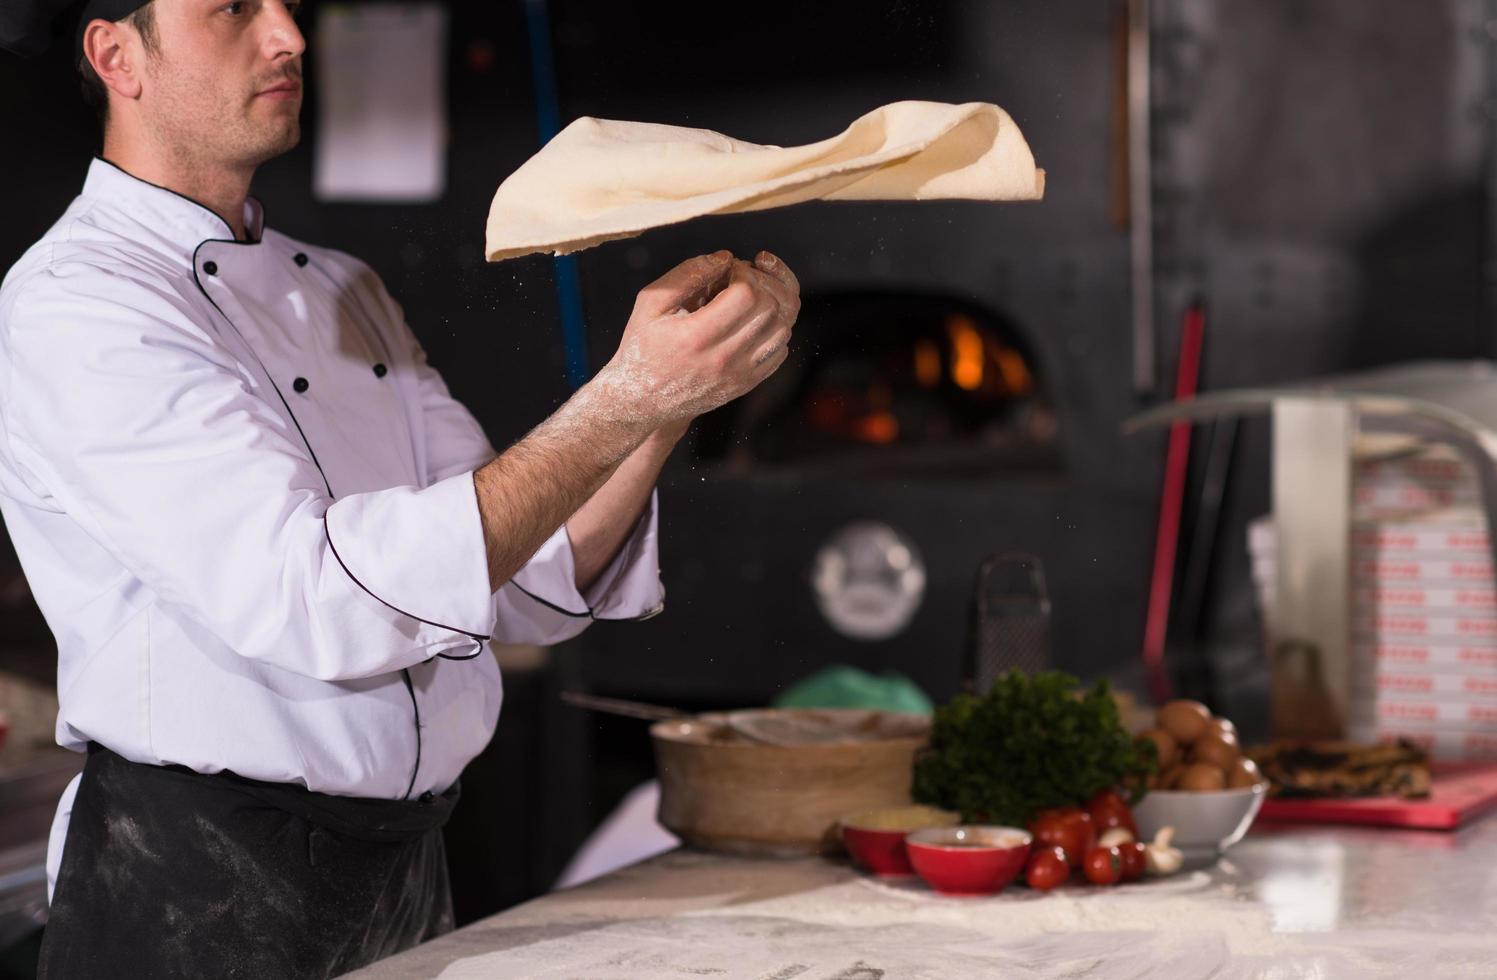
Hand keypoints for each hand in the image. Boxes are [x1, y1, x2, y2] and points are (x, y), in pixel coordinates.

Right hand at [598, 249, 800, 427]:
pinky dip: (775, 328)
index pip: (747, 294)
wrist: (644, 400)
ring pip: (783, 329)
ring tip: (754, 293)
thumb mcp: (651, 303)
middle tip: (745, 277)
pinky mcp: (747, 383)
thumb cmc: (643, 346)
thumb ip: (687, 275)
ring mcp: (739, 374)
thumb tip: (726, 258)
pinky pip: (780, 350)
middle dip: (764, 282)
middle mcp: (723, 359)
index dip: (745, 272)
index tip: (731, 269)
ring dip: (774, 303)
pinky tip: (754, 319)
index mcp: (697, 336)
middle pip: (770, 309)